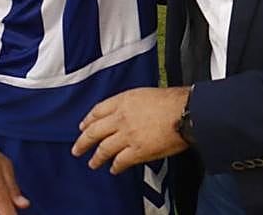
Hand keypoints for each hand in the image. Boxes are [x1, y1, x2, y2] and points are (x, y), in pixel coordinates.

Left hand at [72, 87, 190, 174]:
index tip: (83, 127)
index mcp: (123, 100)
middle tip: (76, 149)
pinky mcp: (137, 151)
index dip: (88, 120)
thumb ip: (130, 103)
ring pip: (103, 149)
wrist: (186, 111)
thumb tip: (124, 113)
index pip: (97, 111)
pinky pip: (120, 161)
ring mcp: (128, 135)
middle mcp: (121, 117)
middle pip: (94, 131)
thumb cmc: (172, 101)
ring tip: (92, 163)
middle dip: (83, 142)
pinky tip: (114, 169)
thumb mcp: (144, 93)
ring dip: (96, 157)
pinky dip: (115, 167)